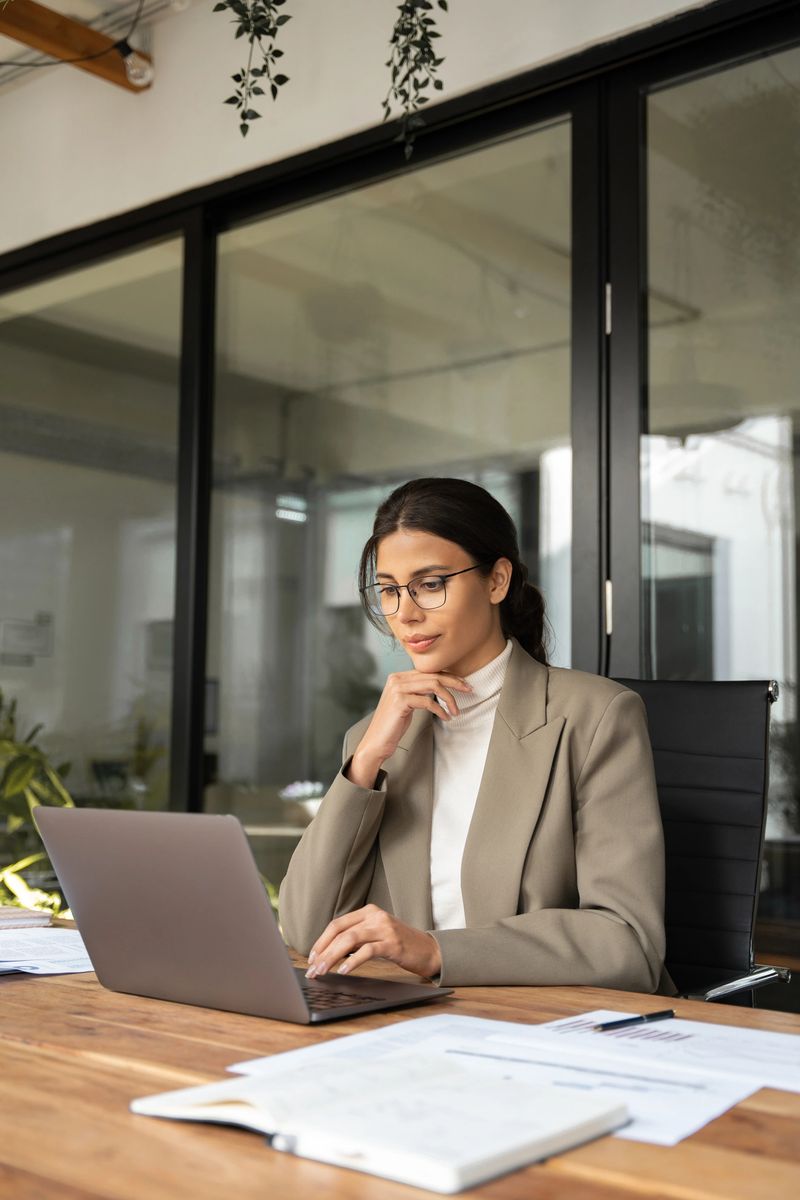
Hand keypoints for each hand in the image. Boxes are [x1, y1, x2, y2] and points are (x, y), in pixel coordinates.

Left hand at [305, 904, 441, 980]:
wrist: (429, 950)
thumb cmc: (400, 945)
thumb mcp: (376, 935)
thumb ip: (357, 938)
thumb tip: (329, 953)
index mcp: (368, 911)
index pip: (337, 924)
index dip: (321, 941)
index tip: (312, 958)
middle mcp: (375, 916)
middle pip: (340, 931)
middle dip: (322, 951)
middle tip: (312, 969)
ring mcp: (384, 928)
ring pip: (349, 940)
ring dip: (331, 957)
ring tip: (322, 972)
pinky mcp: (392, 943)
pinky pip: (367, 951)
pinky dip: (352, 961)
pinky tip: (343, 971)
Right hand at [346, 670, 471, 786]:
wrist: (376, 742)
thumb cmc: (393, 725)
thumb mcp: (407, 703)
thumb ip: (418, 691)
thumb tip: (440, 685)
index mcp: (398, 677)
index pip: (429, 671)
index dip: (449, 676)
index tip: (463, 684)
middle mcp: (397, 679)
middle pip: (433, 675)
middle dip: (455, 682)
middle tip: (469, 690)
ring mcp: (397, 689)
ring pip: (433, 685)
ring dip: (449, 699)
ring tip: (456, 711)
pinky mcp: (400, 701)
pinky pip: (428, 701)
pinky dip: (441, 710)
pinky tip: (446, 717)